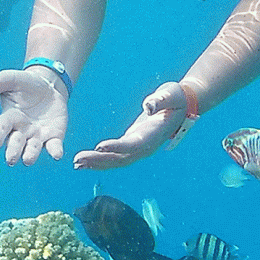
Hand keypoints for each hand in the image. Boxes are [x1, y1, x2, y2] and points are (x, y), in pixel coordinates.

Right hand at [0, 69, 67, 166]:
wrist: (48, 84)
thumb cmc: (24, 83)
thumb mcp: (9, 80)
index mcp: (9, 117)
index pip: (1, 128)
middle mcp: (21, 130)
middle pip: (15, 143)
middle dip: (13, 152)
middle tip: (11, 159)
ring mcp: (37, 135)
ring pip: (32, 149)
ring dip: (30, 155)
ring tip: (28, 159)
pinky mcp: (54, 136)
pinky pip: (54, 146)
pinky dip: (55, 151)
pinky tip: (56, 154)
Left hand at [73, 82, 187, 168]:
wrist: (182, 106)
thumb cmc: (175, 98)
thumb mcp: (170, 95)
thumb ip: (160, 100)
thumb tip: (148, 105)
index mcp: (154, 135)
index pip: (133, 144)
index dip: (117, 146)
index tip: (99, 146)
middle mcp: (146, 146)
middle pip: (121, 157)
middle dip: (99, 160)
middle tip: (78, 160)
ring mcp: (139, 148)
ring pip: (116, 161)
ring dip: (96, 163)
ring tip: (77, 164)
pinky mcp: (132, 145)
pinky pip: (115, 157)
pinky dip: (100, 160)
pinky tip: (85, 162)